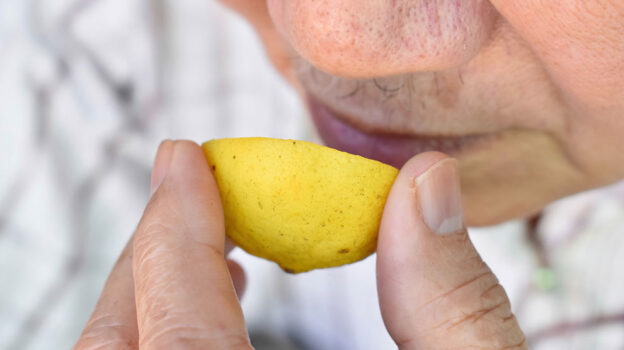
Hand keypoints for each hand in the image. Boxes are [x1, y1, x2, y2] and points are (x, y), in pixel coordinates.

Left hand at [74, 140, 525, 348]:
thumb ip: (453, 303)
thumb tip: (424, 185)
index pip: (181, 332)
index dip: (175, 230)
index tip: (184, 158)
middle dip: (149, 260)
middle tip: (190, 193)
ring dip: (146, 306)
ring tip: (197, 247)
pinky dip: (158, 344)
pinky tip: (203, 322)